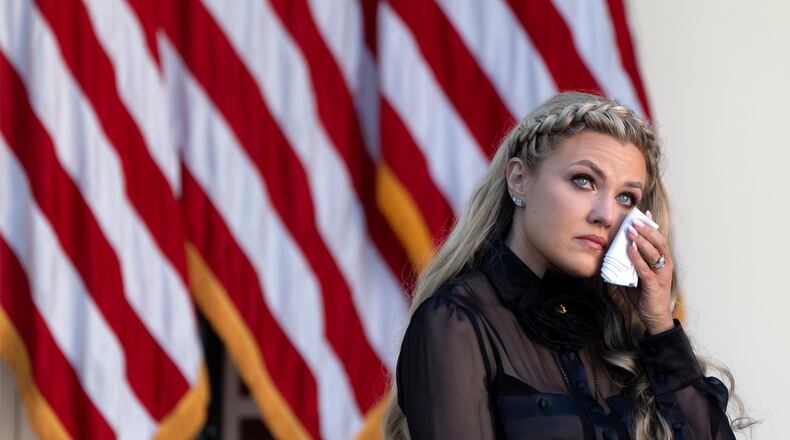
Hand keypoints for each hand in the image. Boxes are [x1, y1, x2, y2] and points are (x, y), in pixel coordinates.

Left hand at [625, 211, 674, 334]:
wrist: (653, 316)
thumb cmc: (644, 294)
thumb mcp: (635, 274)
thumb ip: (628, 263)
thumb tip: (612, 252)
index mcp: (662, 260)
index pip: (658, 239)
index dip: (652, 225)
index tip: (644, 213)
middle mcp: (665, 264)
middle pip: (659, 242)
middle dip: (646, 229)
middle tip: (634, 220)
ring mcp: (661, 274)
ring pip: (654, 252)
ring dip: (642, 240)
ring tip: (631, 231)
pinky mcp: (655, 284)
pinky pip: (646, 268)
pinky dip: (637, 258)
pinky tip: (630, 249)